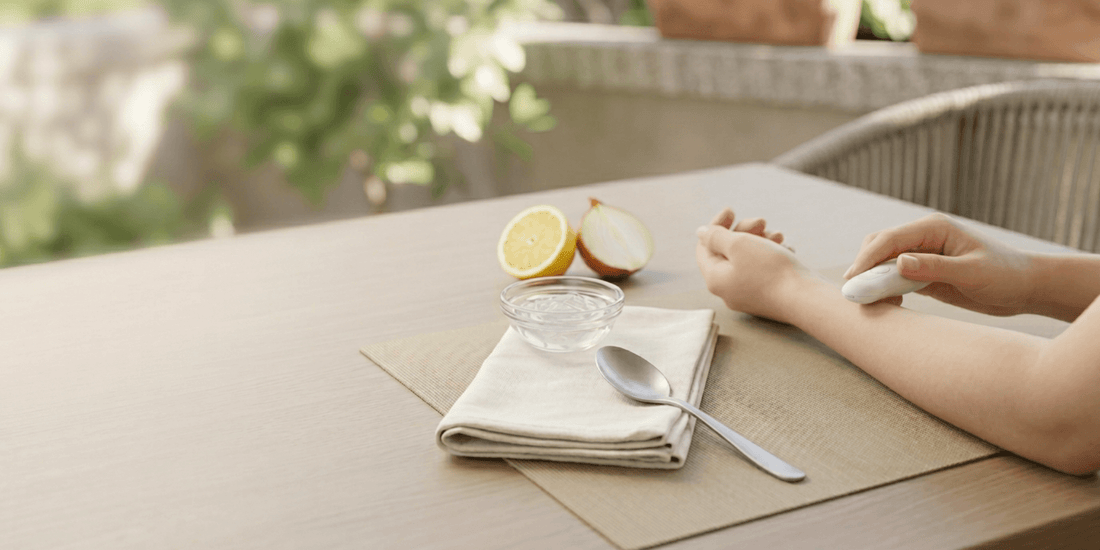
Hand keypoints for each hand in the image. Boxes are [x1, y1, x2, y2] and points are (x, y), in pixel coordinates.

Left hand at [696, 208, 810, 322]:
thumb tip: (701, 233)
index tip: (732, 211)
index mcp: (715, 279)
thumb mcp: (738, 245)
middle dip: (745, 231)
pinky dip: (773, 255)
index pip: (704, 248)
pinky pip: (764, 270)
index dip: (716, 226)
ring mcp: (749, 295)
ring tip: (779, 236)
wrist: (806, 298)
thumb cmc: (771, 271)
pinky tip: (787, 248)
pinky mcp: (768, 296)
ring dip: (762, 241)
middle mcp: (728, 290)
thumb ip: (715, 236)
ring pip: (749, 259)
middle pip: (728, 252)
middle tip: (763, 221)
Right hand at [844, 213, 1034, 315]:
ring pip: (883, 262)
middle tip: (853, 293)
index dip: (867, 259)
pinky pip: (894, 277)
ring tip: (864, 301)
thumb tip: (899, 262)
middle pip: (879, 246)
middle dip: (863, 266)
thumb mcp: (972, 273)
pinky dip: (884, 289)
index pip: (890, 239)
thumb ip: (935, 267)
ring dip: (871, 278)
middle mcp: (924, 238)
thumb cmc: (1005, 275)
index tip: (853, 280)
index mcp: (934, 228)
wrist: (1025, 288)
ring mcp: (922, 255)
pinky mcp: (924, 273)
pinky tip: (887, 304)